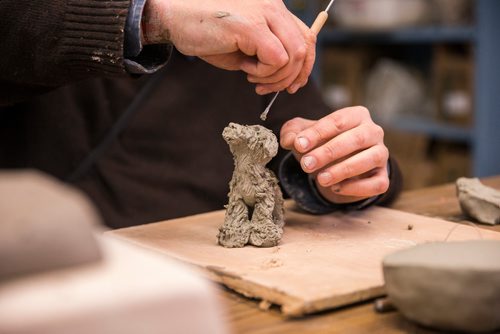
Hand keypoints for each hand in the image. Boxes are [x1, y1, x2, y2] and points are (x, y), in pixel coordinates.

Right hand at [142, 0, 315, 94]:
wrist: (175, 20)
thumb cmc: (208, 33)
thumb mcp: (246, 43)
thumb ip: (269, 51)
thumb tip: (290, 76)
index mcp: (274, 9)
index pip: (307, 37)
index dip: (305, 66)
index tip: (293, 85)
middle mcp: (273, 7)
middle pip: (304, 47)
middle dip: (291, 77)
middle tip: (268, 88)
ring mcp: (264, 13)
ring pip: (293, 55)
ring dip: (275, 77)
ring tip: (251, 77)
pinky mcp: (251, 26)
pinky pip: (276, 59)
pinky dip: (264, 73)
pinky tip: (245, 70)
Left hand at [280, 106, 389, 203]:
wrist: (333, 168)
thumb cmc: (319, 145)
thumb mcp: (302, 136)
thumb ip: (292, 133)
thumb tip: (291, 141)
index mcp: (356, 115)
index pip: (338, 121)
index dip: (317, 133)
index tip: (299, 145)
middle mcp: (373, 131)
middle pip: (355, 139)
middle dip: (329, 152)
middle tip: (307, 164)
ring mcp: (381, 154)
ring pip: (370, 159)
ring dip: (343, 169)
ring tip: (320, 179)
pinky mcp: (383, 177)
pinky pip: (377, 183)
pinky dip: (357, 188)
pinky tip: (336, 188)